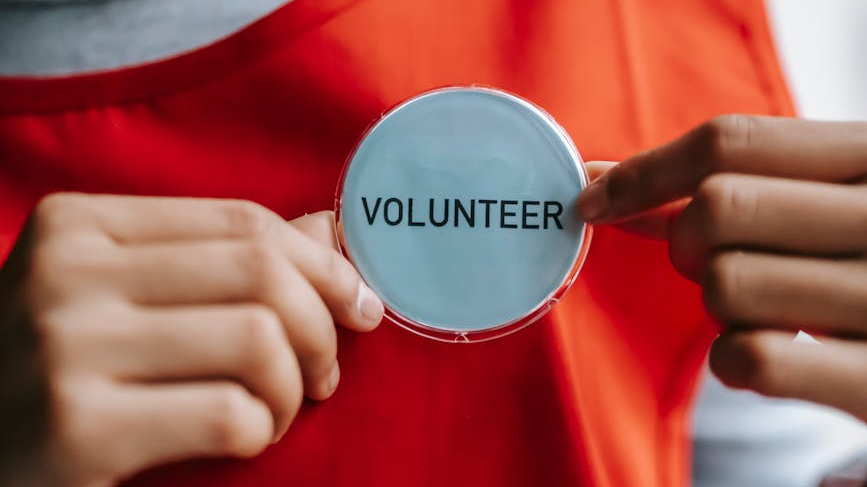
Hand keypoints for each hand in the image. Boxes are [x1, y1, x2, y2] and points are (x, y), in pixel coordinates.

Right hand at [0, 194, 383, 486]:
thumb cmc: (59, 368)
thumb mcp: (119, 296)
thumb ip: (218, 259)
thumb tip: (328, 228)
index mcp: (79, 224)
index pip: (243, 223)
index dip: (322, 264)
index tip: (358, 303)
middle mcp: (65, 273)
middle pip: (261, 274)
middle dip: (321, 328)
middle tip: (324, 371)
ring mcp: (65, 349)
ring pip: (259, 341)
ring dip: (294, 387)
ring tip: (278, 410)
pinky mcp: (77, 431)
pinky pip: (230, 413)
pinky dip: (261, 431)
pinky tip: (244, 439)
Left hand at [578, 115, 866, 419]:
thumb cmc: (862, 260)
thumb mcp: (823, 204)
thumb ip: (733, 185)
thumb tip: (603, 180)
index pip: (731, 141)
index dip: (644, 171)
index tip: (593, 197)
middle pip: (717, 208)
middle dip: (685, 243)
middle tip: (710, 262)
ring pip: (724, 283)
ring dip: (717, 304)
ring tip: (759, 309)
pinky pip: (750, 358)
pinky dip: (733, 360)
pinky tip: (763, 354)